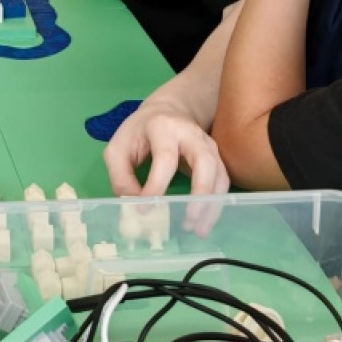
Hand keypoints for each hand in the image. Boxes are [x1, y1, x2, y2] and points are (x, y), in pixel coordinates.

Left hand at [104, 95, 228, 236]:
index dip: (156, 185)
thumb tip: (133, 207)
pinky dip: (216, 205)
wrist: (167, 111)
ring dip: (212, 205)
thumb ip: (121, 177)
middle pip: (205, 162)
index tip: (144, 209)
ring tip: (198, 230)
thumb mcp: (119, 148)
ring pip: (219, 175)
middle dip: (200, 193)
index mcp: (163, 127)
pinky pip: (222, 183)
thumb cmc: (139, 133)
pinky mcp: (216, 158)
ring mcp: (208, 145)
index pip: (165, 157)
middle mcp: (191, 135)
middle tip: (188, 220)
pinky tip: (204, 224)